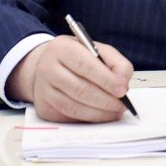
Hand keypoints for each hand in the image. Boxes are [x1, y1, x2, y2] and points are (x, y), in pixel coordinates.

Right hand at [5, 35, 133, 122]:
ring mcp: (43, 89)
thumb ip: (115, 62)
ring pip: (73, 106)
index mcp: (62, 48)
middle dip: (105, 100)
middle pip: (79, 89)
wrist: (48, 66)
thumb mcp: (97, 50)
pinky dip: (87, 118)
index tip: (122, 90)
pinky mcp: (43, 107)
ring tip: (115, 112)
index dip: (106, 79)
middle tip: (122, 105)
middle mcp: (47, 67)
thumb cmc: (78, 58)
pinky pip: (68, 116)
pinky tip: (100, 115)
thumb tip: (123, 83)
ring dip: (98, 113)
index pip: (85, 65)